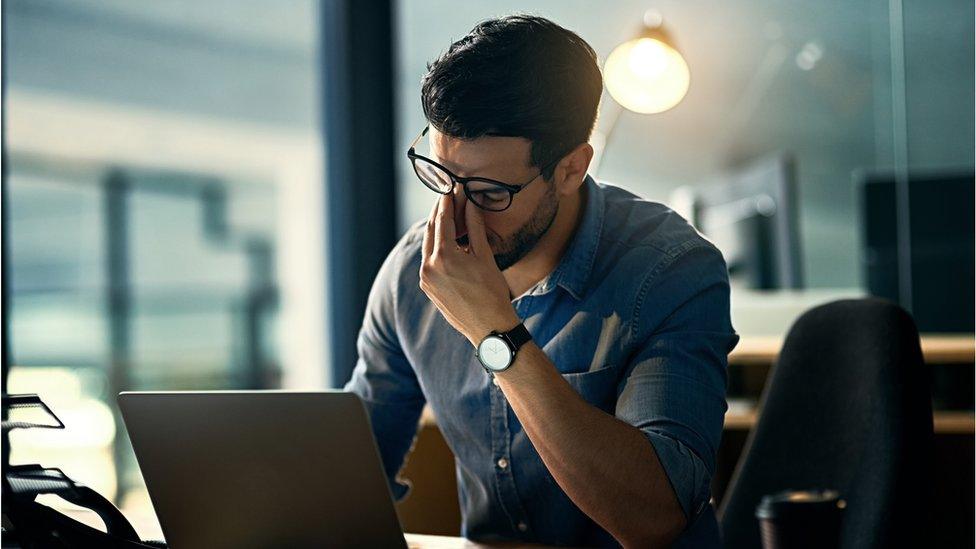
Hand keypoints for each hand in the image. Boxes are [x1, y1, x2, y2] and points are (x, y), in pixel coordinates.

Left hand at [419, 193, 519, 346]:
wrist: (489, 327)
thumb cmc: (492, 292)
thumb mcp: (485, 256)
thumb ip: (475, 227)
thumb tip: (470, 203)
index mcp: (444, 256)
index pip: (443, 220)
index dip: (447, 202)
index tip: (451, 189)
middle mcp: (429, 266)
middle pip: (431, 230)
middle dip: (439, 213)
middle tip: (447, 197)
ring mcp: (425, 279)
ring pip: (428, 246)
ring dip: (437, 230)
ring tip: (447, 217)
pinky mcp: (427, 288)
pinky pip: (429, 261)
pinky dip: (436, 248)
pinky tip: (446, 242)